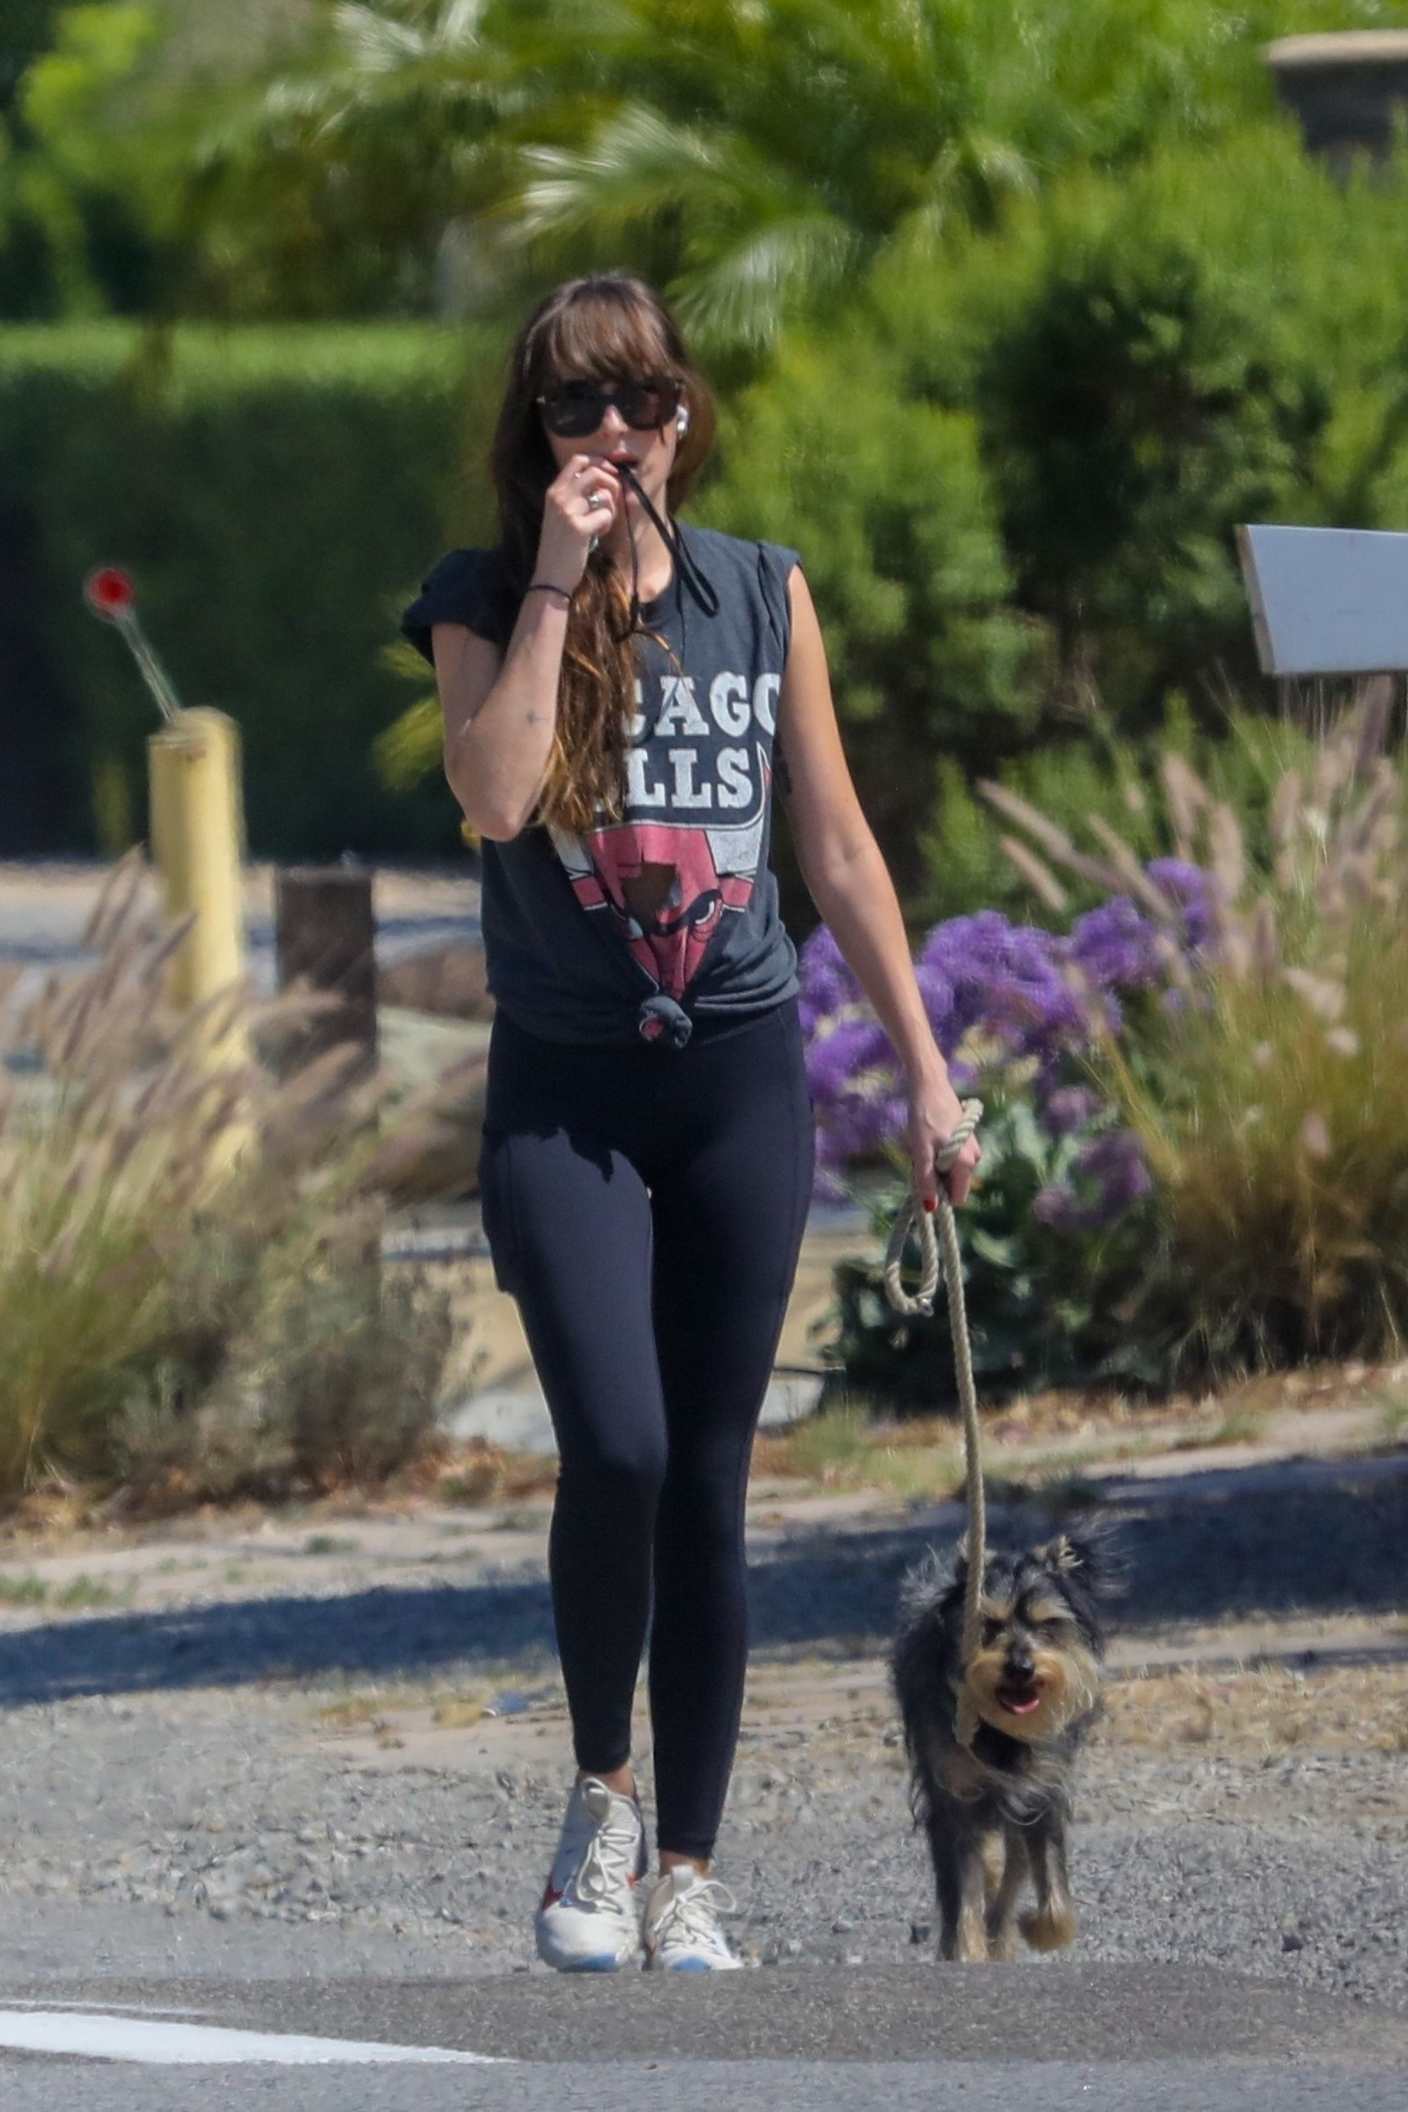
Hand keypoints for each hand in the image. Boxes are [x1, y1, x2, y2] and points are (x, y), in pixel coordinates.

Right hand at [536, 453, 623, 590]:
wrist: (550, 576)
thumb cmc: (558, 547)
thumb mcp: (559, 515)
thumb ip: (575, 496)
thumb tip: (603, 483)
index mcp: (553, 491)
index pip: (578, 460)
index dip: (599, 462)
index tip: (610, 472)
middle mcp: (559, 497)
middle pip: (594, 471)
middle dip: (612, 482)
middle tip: (615, 498)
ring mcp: (568, 511)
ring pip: (604, 495)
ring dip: (611, 508)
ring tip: (602, 524)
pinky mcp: (579, 527)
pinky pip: (607, 515)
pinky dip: (607, 525)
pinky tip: (598, 535)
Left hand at [906, 1068, 981, 1210]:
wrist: (931, 1085)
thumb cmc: (924, 1118)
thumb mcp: (921, 1151)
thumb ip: (926, 1180)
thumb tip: (930, 1208)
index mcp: (966, 1164)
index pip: (958, 1198)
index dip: (940, 1195)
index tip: (924, 1181)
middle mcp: (975, 1158)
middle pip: (954, 1183)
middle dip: (937, 1177)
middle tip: (921, 1157)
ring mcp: (973, 1147)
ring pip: (952, 1170)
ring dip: (937, 1164)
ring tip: (924, 1145)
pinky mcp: (968, 1137)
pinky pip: (954, 1157)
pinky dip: (941, 1153)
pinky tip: (930, 1137)